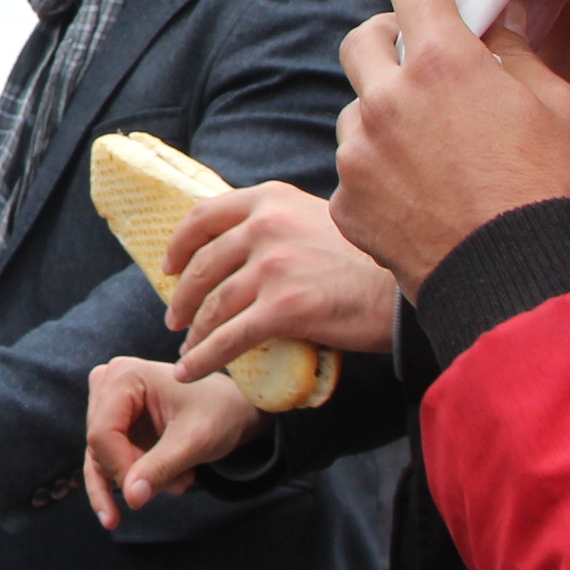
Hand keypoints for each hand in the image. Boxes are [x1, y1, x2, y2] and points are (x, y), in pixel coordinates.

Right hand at [83, 358, 261, 525]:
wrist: (232, 410)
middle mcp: (107, 384)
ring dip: (137, 480)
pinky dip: (117, 485)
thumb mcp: (194, 441)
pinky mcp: (111, 424)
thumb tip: (132, 498)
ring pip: (102, 459)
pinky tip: (114, 516)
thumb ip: (161, 467)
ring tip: (180, 482)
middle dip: (135, 474)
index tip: (148, 492)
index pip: (103, 433)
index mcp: (124, 376)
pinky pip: (101, 462)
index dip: (121, 468)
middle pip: (100, 447)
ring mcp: (106, 404)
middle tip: (180, 483)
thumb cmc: (218, 413)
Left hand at [163, 183, 398, 380]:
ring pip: (214, 304)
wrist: (400, 291)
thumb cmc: (365, 260)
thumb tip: (238, 241)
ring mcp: (272, 266)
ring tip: (188, 346)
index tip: (168, 266)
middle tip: (175, 316)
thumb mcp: (316, 217)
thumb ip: (277, 221)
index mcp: (271, 200)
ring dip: (194, 331)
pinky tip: (189, 370)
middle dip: (183, 296)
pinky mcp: (282, 307)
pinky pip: (228, 338)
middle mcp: (266, 226)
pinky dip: (203, 358)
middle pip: (203, 264)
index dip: (179, 244)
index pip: (204, 215)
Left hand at [331, 0, 569, 295]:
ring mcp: (359, 153)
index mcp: (443, 62)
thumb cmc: (552, 192)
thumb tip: (497, 22)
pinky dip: (378, 173)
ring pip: (355, 110)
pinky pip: (353, 169)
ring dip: (383, 114)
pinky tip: (419, 196)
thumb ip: (519, 53)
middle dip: (389, 41)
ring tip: (429, 147)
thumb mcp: (561, 106)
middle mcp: (387, 100)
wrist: (521, 285)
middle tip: (419, 62)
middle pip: (362, 40)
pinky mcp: (346, 201)